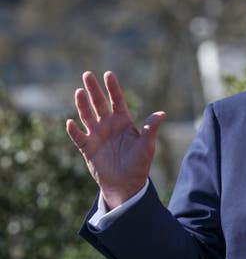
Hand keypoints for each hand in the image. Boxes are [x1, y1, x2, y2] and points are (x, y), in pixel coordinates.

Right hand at [66, 71, 165, 209]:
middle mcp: (108, 125)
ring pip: (87, 116)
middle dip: (93, 89)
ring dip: (82, 104)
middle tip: (87, 74)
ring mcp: (97, 135)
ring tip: (79, 92)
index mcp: (124, 121)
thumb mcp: (147, 145)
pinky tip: (70, 122)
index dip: (113, 87)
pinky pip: (78, 136)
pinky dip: (74, 130)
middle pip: (99, 103)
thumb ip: (151, 128)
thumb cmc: (139, 164)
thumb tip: (162, 114)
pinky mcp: (87, 148)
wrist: (126, 184)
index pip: (117, 100)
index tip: (108, 74)